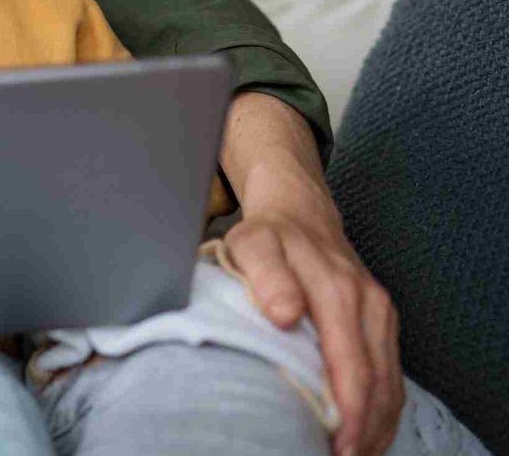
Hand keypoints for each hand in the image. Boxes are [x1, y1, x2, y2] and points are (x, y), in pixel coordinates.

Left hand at [224, 197, 402, 455]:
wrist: (299, 212)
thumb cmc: (268, 235)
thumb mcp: (253, 245)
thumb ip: (267, 277)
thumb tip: (284, 313)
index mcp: (339, 291)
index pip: (351, 364)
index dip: (349, 410)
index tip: (339, 443)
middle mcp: (368, 304)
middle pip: (376, 380)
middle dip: (365, 429)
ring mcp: (379, 313)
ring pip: (389, 381)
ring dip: (377, 424)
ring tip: (354, 453)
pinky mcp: (381, 322)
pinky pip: (390, 372)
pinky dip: (383, 407)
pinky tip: (368, 430)